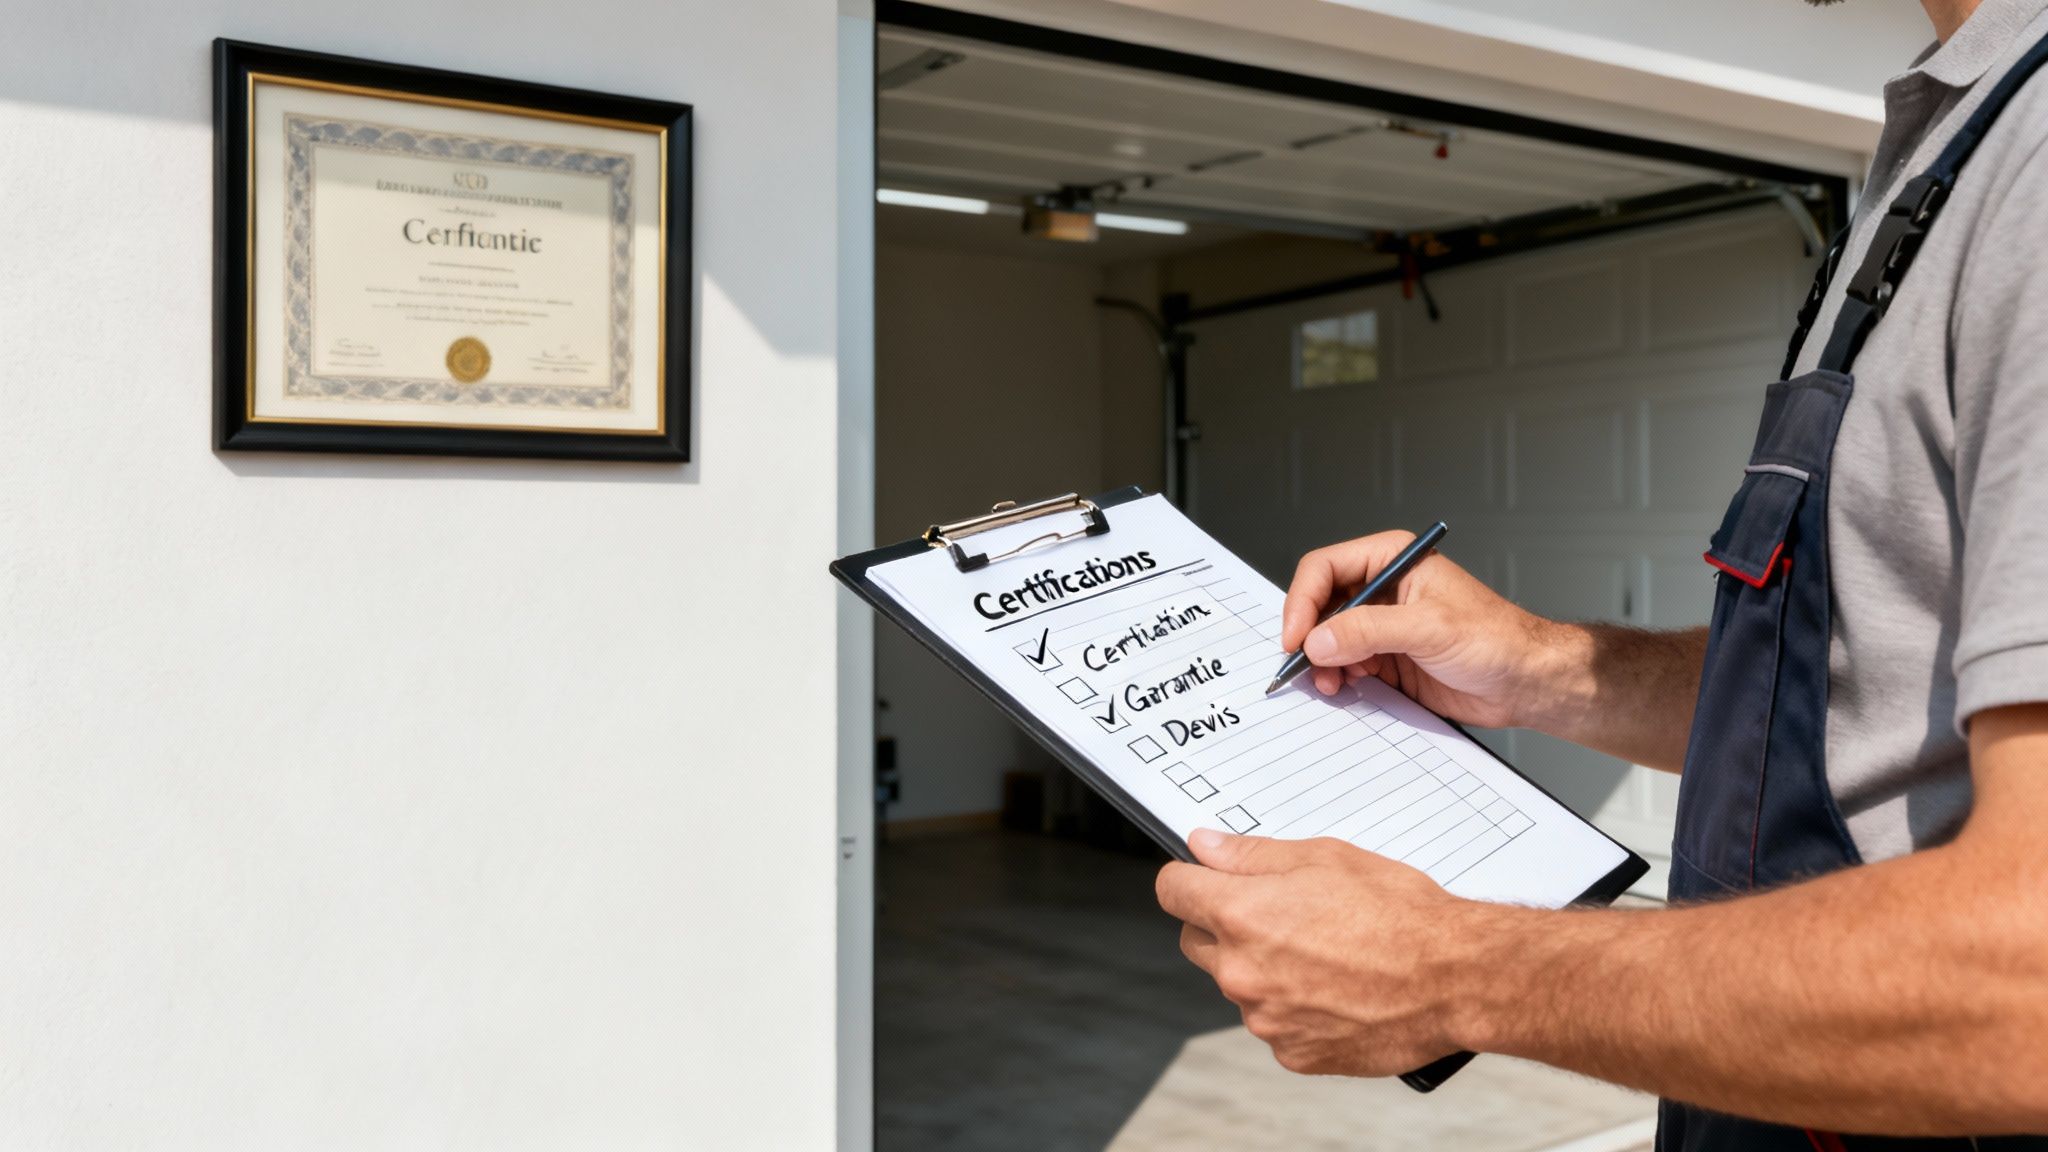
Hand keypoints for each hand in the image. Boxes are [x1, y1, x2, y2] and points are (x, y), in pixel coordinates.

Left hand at [1156, 829, 1489, 1077]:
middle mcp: (1241, 972)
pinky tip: (1334, 989)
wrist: (1455, 979)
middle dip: (1223, 923)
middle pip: (1196, 941)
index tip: (1203, 876)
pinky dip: (1293, 1008)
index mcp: (1241, 916)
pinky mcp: (1293, 1054)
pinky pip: (1274, 1024)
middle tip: (1278, 912)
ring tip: (1323, 952)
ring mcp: (1265, 1019)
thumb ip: (1251, 855)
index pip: (1172, 890)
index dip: (1188, 877)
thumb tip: (1206, 847)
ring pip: (1239, 985)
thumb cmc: (1399, 914)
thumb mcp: (1324, 858)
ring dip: (1262, 969)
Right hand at [1284, 530, 1558, 728]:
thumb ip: (1369, 631)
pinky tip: (1346, 687)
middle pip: (1320, 604)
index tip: (1296, 637)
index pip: (1326, 568)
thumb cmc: (1497, 640)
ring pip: (1329, 638)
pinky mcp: (1387, 658)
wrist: (1525, 683)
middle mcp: (1383, 590)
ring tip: (1331, 683)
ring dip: (1322, 662)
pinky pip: (1346, 665)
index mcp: (1393, 561)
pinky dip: (1338, 678)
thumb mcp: (1430, 628)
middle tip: (1304, 665)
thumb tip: (1319, 639)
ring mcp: (1383, 626)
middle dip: (1309, 636)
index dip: (1303, 601)